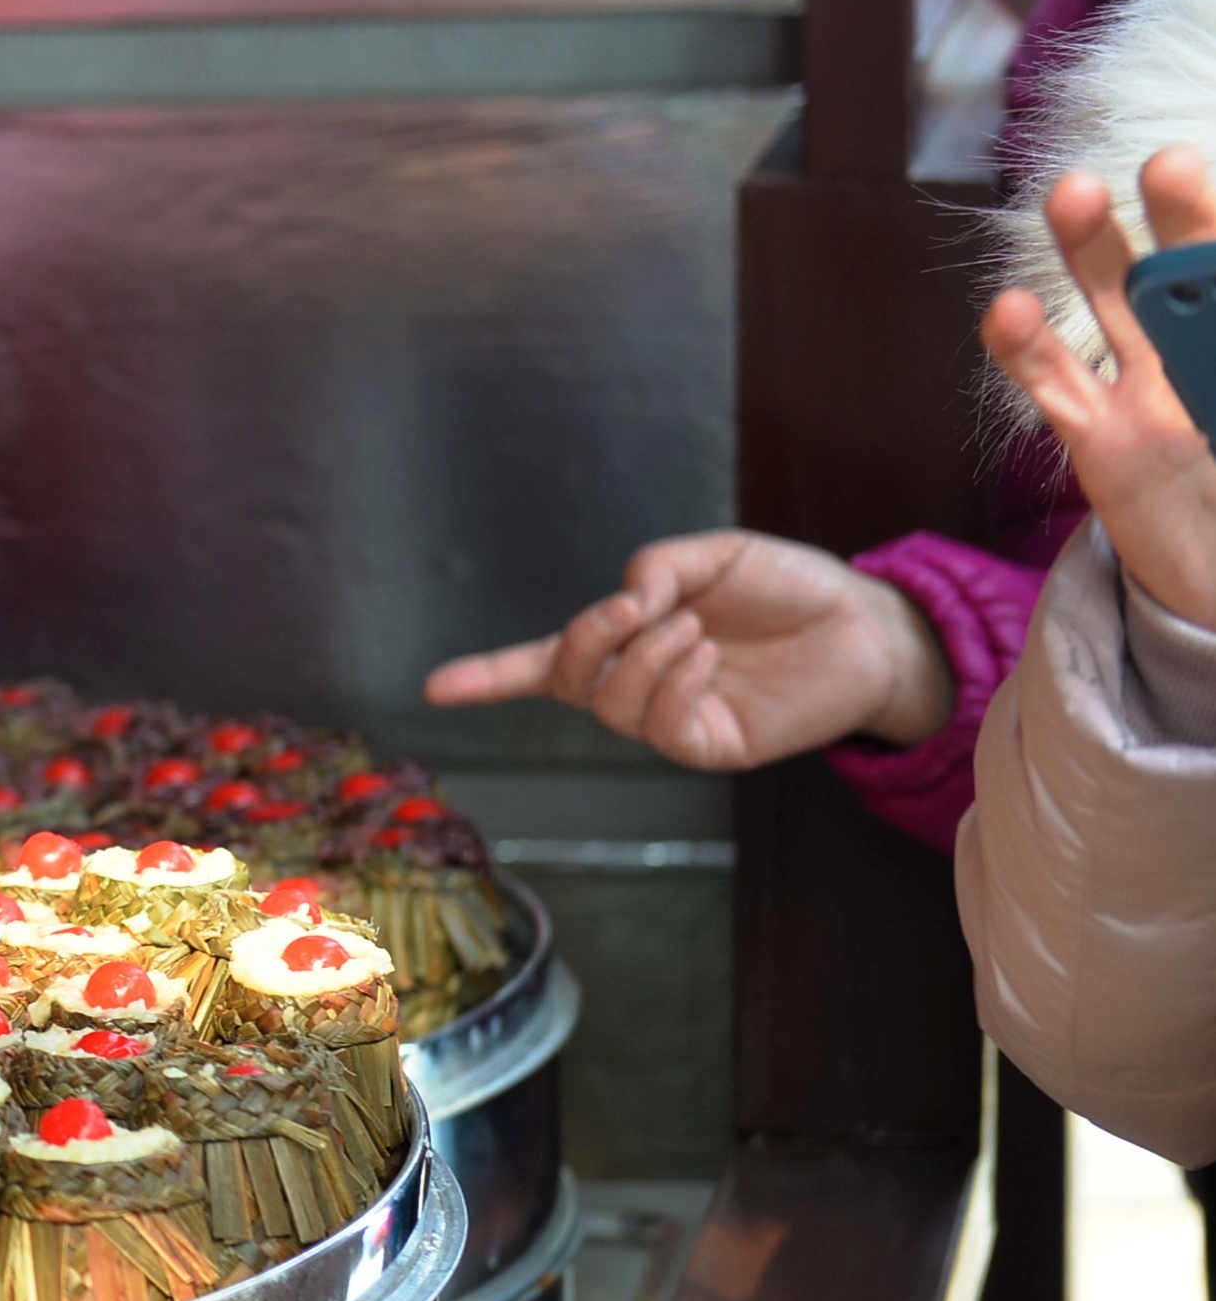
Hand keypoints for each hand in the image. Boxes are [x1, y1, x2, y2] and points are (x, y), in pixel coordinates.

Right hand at [423, 530, 954, 769]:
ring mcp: (674, 719)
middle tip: (633, 607)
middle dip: (584, 641)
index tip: (433, 689)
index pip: (544, 664)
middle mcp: (642, 685)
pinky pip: (662, 725)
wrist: (867, 626)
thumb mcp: (718, 555)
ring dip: (641, 656)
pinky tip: (704, 653)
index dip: (487, 677)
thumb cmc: (792, 588)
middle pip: (570, 680)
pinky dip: (671, 681)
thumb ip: (661, 566)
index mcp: (632, 639)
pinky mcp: (711, 745)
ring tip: (692, 627)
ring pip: (613, 703)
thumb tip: (625, 600)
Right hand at [982, 152, 1215, 630]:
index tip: (1194, 191)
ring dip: (1092, 248)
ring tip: (1073, 193)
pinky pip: (1056, 387)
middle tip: (1168, 164)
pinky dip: (1027, 348)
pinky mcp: (1098, 440)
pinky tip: (1006, 308)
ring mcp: (1149, 391)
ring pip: (1117, 305)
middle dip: (1182, 217)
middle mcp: (1204, 353)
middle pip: (1189, 272)